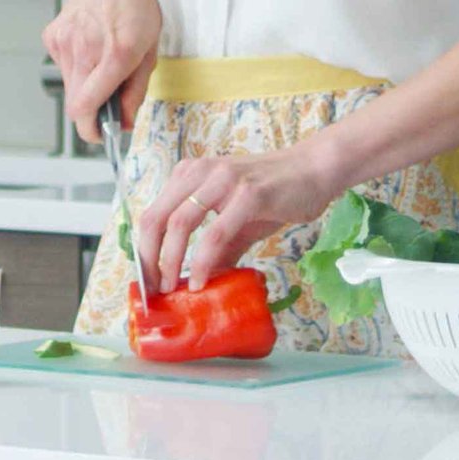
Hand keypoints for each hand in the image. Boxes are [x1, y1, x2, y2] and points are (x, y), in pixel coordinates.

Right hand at [40, 0, 163, 145]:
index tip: (102, 133)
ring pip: (70, 86)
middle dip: (93, 110)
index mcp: (115, 54)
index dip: (93, 129)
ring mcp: (64, 42)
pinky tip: (90, 46)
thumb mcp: (151, 50)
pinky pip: (63, 67)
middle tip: (111, 99)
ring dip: (85, 86)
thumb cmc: (138, 5)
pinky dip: (77, 67)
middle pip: (76, 103)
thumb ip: (135, 91)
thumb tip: (122, 122)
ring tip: (103, 62)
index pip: (86, 108)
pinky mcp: (52, 36)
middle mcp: (84, 49)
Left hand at [139, 142, 342, 293]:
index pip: (153, 212)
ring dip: (169, 260)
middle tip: (153, 289)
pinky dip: (203, 260)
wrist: (315, 170)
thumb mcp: (238, 221)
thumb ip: (218, 247)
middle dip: (149, 257)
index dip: (143, 248)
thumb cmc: (276, 194)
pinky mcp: (248, 194)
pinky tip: (202, 281)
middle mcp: (200, 172)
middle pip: (156, 217)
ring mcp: (223, 180)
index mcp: (190, 174)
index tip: (146, 279)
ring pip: (180, 223)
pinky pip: (215, 233)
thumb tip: (201, 281)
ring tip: (171, 288)